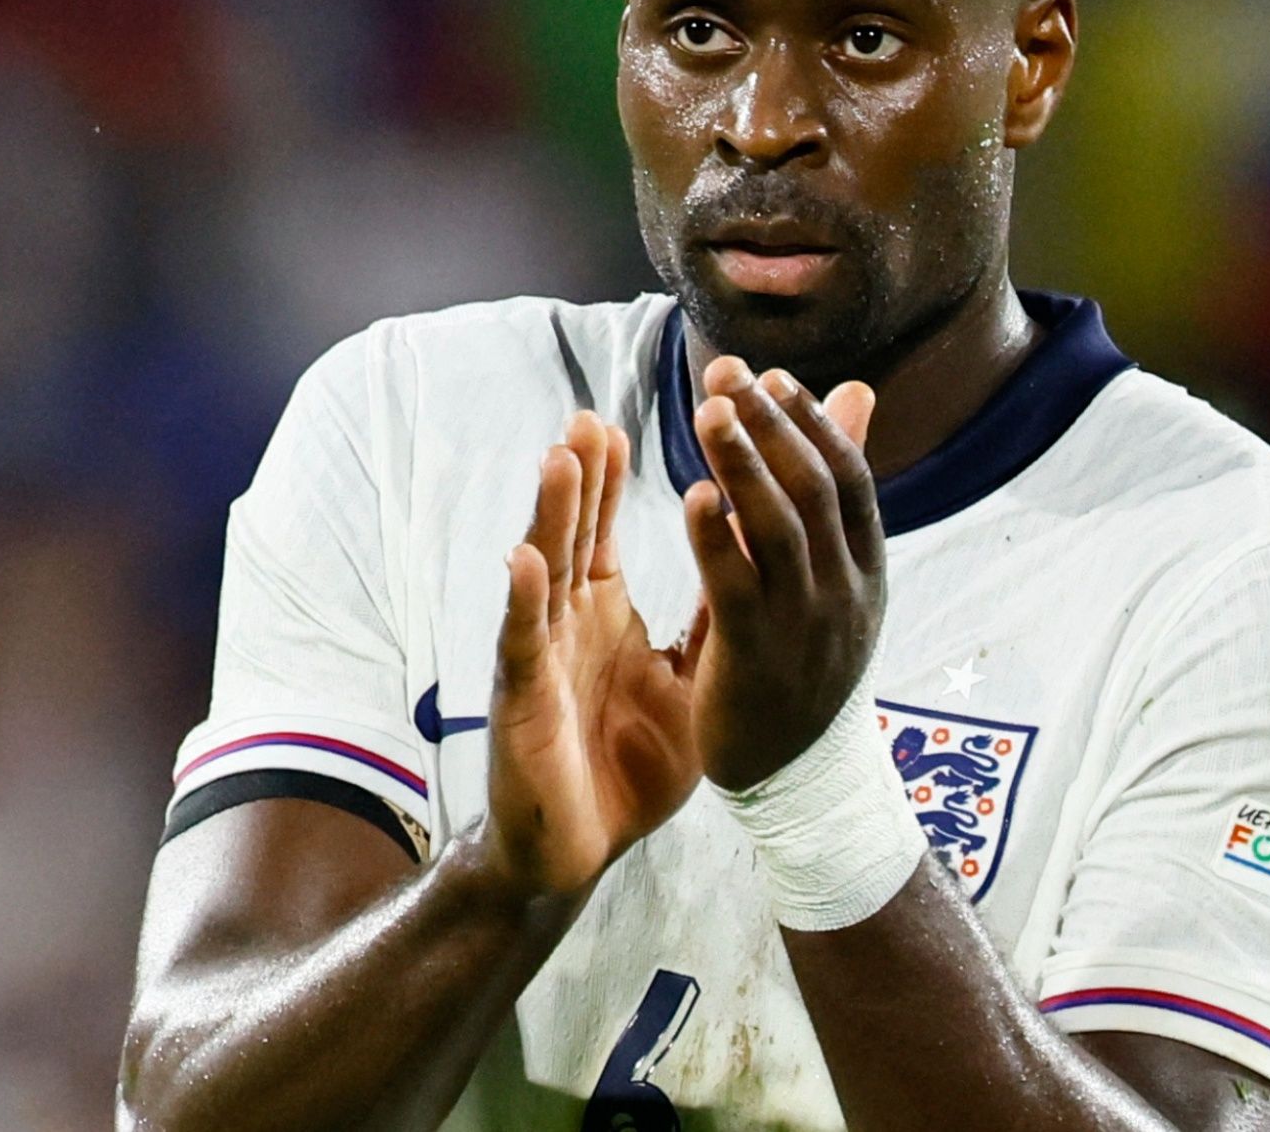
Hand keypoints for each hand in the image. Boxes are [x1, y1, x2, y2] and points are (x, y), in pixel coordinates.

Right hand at [483, 412, 704, 897]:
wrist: (580, 849)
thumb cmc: (628, 765)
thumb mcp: (688, 679)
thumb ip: (710, 616)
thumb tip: (747, 558)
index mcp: (600, 615)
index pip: (602, 532)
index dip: (609, 480)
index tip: (619, 422)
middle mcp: (565, 623)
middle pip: (571, 536)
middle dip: (580, 478)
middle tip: (589, 419)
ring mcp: (540, 656)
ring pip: (542, 574)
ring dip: (551, 515)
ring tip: (561, 458)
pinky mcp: (522, 699)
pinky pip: (524, 643)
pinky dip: (522, 600)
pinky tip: (523, 559)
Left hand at [681, 358, 882, 790]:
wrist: (799, 780)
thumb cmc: (807, 666)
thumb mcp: (835, 575)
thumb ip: (832, 487)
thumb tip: (855, 391)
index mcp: (866, 569)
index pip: (850, 477)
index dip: (812, 422)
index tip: (771, 376)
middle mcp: (846, 591)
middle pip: (815, 489)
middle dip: (771, 425)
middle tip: (725, 373)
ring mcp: (807, 626)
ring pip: (780, 529)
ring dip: (745, 465)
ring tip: (709, 412)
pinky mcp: (759, 659)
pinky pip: (740, 588)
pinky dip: (717, 539)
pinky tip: (690, 497)